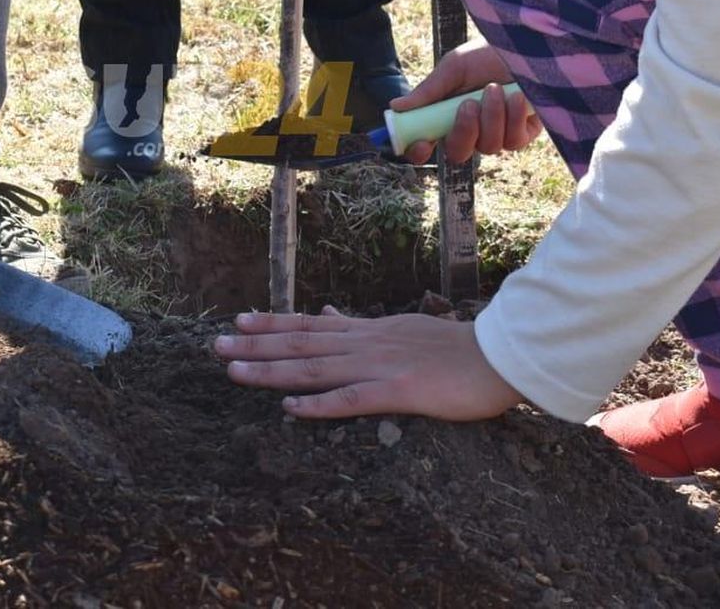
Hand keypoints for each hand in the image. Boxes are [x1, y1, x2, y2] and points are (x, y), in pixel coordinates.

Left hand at [215, 306, 521, 420]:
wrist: (502, 354)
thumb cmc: (460, 349)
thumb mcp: (406, 328)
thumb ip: (364, 326)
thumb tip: (330, 311)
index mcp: (370, 330)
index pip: (312, 324)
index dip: (274, 322)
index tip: (240, 319)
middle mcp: (367, 343)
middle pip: (302, 343)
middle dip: (257, 344)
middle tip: (217, 344)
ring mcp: (380, 365)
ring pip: (315, 368)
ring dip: (272, 370)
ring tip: (234, 369)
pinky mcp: (399, 391)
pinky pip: (351, 399)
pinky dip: (319, 404)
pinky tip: (290, 409)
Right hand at [390, 39, 540, 163]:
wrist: (523, 47)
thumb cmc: (485, 55)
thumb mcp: (454, 68)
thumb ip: (428, 91)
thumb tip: (396, 106)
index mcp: (446, 117)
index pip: (426, 146)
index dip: (419, 151)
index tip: (422, 144)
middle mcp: (470, 131)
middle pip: (458, 153)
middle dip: (463, 131)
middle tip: (468, 104)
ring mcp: (497, 135)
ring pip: (488, 147)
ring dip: (491, 116)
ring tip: (495, 88)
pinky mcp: (524, 134)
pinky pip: (514, 141)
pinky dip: (513, 117)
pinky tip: (517, 96)